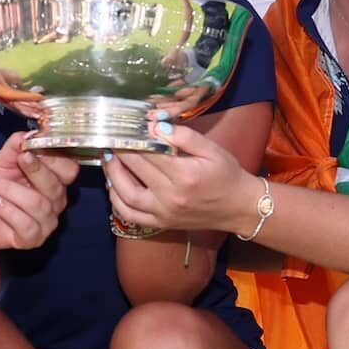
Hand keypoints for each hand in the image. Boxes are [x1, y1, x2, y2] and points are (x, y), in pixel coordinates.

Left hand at [0, 133, 80, 250]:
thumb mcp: (2, 158)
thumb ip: (17, 144)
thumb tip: (31, 133)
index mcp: (54, 180)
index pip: (69, 169)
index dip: (53, 158)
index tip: (31, 148)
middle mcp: (55, 202)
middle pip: (56, 186)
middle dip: (34, 170)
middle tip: (15, 160)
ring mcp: (46, 222)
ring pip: (38, 204)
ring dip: (10, 190)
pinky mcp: (32, 239)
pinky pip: (26, 224)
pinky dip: (7, 209)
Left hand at [101, 120, 248, 234]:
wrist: (239, 208)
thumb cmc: (227, 175)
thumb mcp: (212, 149)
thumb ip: (185, 136)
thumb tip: (157, 126)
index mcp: (184, 174)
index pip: (148, 151)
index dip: (134, 136)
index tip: (124, 125)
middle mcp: (170, 196)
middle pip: (135, 169)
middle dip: (120, 150)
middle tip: (112, 136)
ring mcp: (163, 213)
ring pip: (125, 194)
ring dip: (112, 174)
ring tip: (109, 157)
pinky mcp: (161, 223)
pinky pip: (130, 215)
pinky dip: (116, 200)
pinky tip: (113, 185)